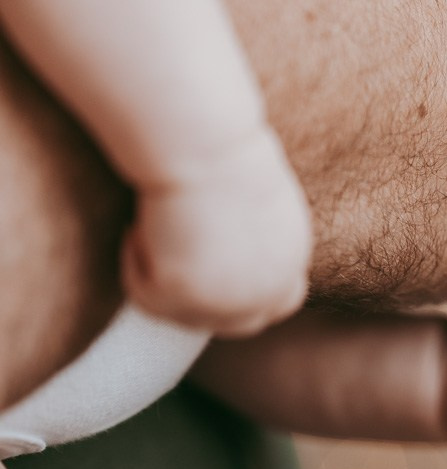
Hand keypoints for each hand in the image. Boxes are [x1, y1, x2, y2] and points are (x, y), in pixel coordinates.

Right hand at [121, 126, 311, 334]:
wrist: (204, 144)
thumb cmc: (224, 151)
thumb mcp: (259, 202)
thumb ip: (255, 241)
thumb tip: (220, 255)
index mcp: (290, 259)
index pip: (278, 303)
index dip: (245, 295)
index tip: (209, 270)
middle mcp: (267, 288)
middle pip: (236, 324)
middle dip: (203, 300)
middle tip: (170, 261)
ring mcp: (228, 298)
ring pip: (183, 316)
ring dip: (165, 278)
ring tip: (151, 229)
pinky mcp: (184, 295)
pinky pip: (146, 297)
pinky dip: (135, 266)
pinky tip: (137, 228)